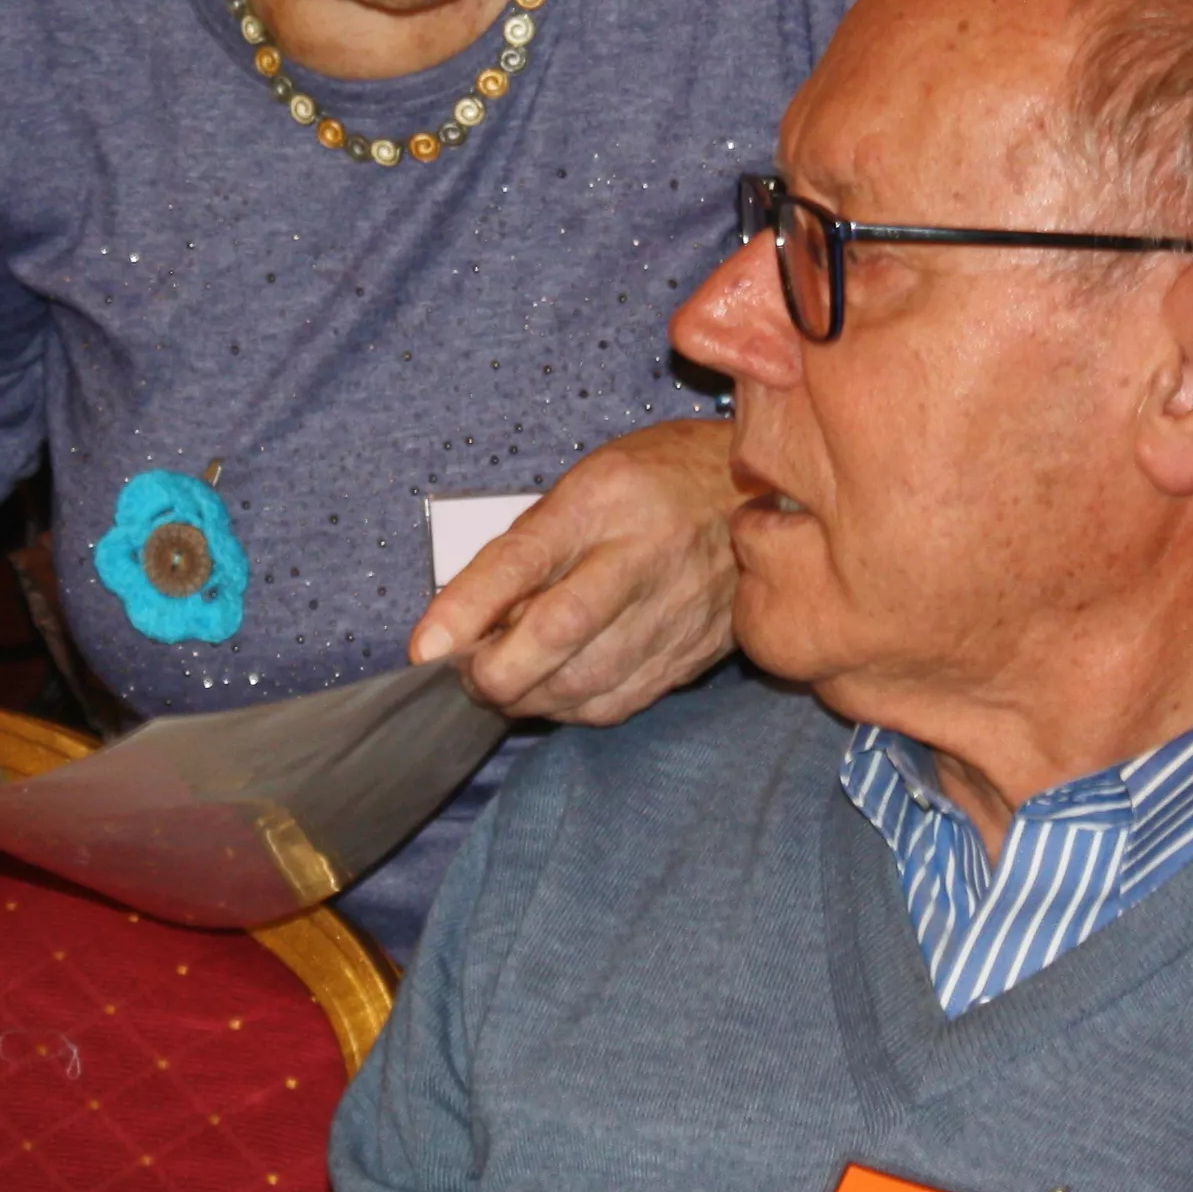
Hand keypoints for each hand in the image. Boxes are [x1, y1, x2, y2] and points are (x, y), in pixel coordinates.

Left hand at [407, 418, 736, 723]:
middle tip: (468, 676)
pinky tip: (556, 695)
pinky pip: (622, 699)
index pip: (525, 557)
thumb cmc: (660, 482)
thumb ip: (527, 548)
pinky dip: (576, 709)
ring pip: (589, 680)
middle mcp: (645, 554)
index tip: (426, 647)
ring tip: (505, 687)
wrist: (765, 496)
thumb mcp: (586, 484)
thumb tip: (463, 619)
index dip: (469, 607)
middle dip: (499, 671)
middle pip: (559, 632)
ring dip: (531, 697)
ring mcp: (677, 609)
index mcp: (607, 498)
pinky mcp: (695, 652)